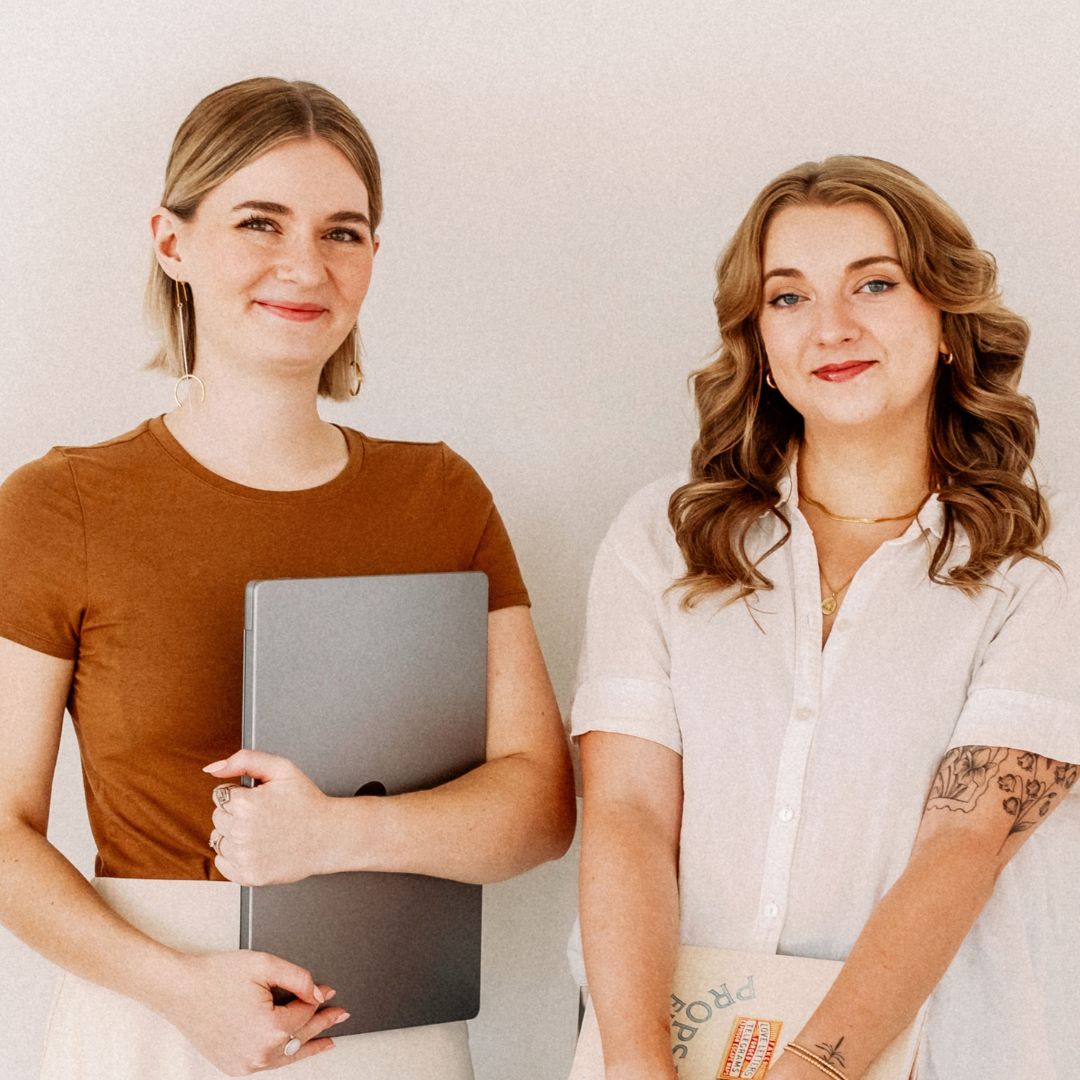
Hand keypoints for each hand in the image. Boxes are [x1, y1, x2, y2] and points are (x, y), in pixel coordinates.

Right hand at [156, 949, 348, 1074]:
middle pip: (301, 1038)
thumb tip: (319, 993)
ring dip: (308, 1045)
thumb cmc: (217, 975)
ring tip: (327, 1040)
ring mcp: (245, 1064)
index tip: (330, 991)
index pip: (305, 1014)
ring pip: (287, 1056)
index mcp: (269, 1029)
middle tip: (340, 1015)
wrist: (179, 989)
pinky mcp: (234, 1066)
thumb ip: (298, 978)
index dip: (319, 998)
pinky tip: (294, 1049)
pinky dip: (284, 1054)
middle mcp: (259, 1053)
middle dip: (323, 1024)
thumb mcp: (265, 965)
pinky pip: (268, 1063)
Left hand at [204, 751, 333, 884]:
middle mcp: (241, 832)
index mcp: (246, 804)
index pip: (221, 795)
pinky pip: (222, 863)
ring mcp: (243, 856)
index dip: (242, 794)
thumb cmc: (307, 801)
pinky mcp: (247, 875)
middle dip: (235, 814)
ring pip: (218, 839)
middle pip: (217, 817)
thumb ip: (245, 759)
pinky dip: (234, 856)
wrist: (328, 835)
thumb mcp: (281, 768)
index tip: (261, 799)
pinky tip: (256, 848)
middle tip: (264, 815)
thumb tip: (212, 768)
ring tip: (261, 831)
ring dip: (233, 835)